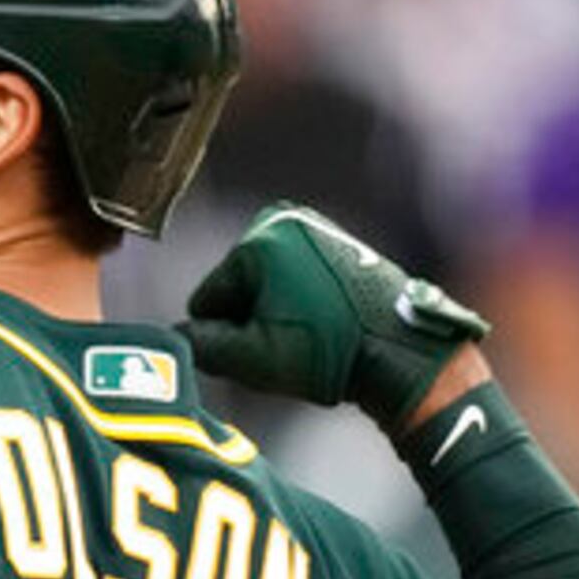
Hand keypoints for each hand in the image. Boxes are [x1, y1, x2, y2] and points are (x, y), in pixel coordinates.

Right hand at [181, 202, 486, 424]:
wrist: (401, 347)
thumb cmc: (330, 351)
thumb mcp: (254, 359)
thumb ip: (203, 345)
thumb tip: (177, 335)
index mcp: (256, 241)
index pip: (208, 299)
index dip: (226, 336)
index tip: (263, 353)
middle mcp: (281, 219)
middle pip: (236, 286)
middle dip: (251, 318)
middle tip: (287, 346)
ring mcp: (311, 224)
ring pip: (264, 281)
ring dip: (274, 311)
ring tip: (309, 335)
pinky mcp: (332, 237)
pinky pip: (293, 272)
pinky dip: (298, 298)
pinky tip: (323, 321)